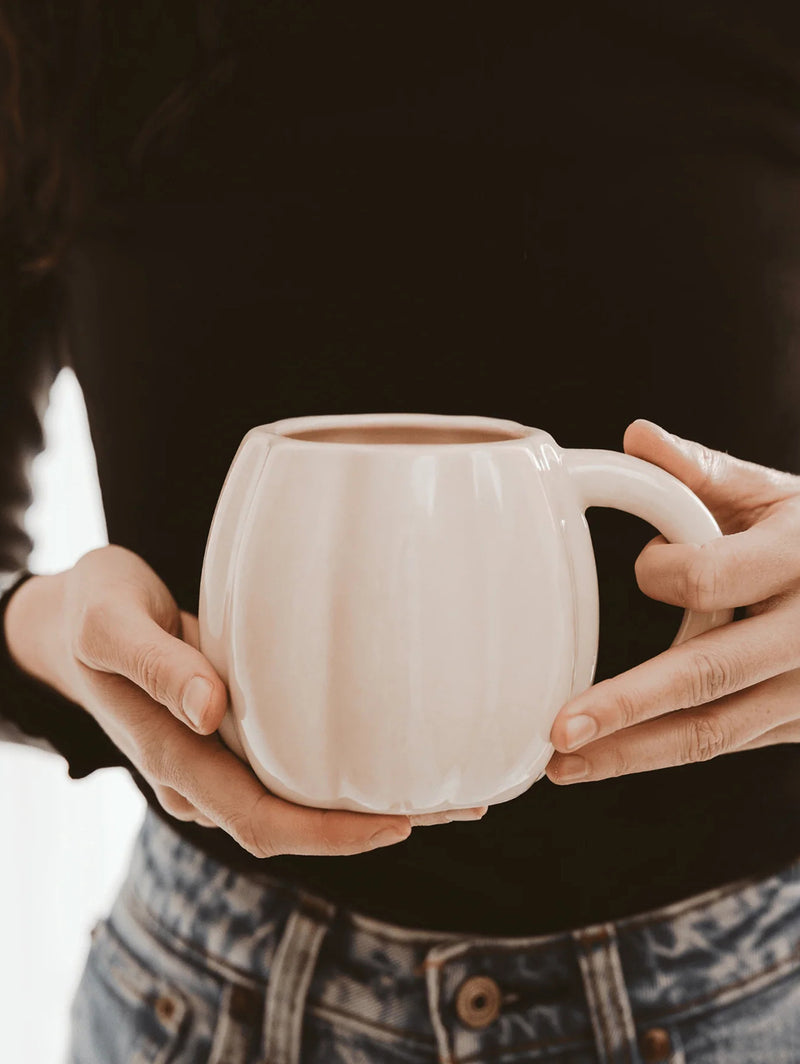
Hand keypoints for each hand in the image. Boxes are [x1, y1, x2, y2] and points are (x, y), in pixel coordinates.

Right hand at [4, 545, 486, 851]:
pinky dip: (343, 766)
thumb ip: (156, 664)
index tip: (399, 822)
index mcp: (174, 757)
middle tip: (457, 802)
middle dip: (372, 824)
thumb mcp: (108, 623)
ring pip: (297, 799)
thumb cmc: (92, 609)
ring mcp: (216, 757)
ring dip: (366, 800)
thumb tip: (211, 709)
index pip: (258, 820)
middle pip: (293, 824)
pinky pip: (292, 765)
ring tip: (447, 783)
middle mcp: (200, 772)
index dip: (329, 832)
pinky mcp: (230, 732)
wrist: (73, 615)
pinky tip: (389, 745)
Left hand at [546, 419, 799, 784]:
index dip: (664, 573)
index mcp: (797, 559)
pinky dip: (663, 755)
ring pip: (714, 731)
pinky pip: (725, 742)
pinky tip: (610, 759)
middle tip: (559, 730)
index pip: (714, 577)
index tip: (646, 567)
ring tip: (564, 765)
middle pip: (708, 676)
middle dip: (628, 708)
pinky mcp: (797, 724)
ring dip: (633, 754)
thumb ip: (704, 472)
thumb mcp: (775, 494)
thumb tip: (635, 437)